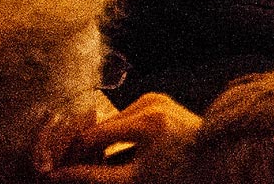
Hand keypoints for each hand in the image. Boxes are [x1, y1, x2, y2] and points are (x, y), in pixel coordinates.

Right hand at [38, 93, 200, 183]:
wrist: (220, 163)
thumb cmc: (180, 176)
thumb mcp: (133, 181)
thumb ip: (91, 178)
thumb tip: (53, 177)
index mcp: (147, 120)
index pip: (92, 137)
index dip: (70, 158)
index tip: (53, 174)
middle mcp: (152, 102)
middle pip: (100, 128)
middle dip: (82, 152)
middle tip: (66, 173)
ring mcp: (157, 99)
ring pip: (110, 123)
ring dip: (97, 145)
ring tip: (87, 167)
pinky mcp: (159, 102)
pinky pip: (125, 119)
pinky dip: (114, 137)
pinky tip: (107, 156)